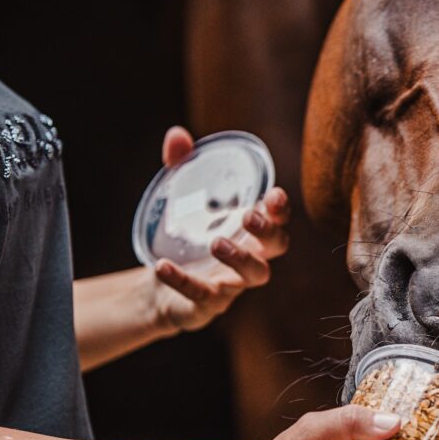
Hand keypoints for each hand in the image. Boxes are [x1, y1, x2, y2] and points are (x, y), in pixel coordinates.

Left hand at [152, 126, 290, 332]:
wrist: (158, 284)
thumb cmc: (184, 236)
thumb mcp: (181, 198)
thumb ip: (182, 166)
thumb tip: (178, 135)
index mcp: (250, 232)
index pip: (278, 220)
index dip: (280, 210)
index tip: (274, 195)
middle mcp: (251, 257)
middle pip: (277, 247)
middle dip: (268, 231)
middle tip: (248, 216)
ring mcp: (232, 283)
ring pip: (255, 275)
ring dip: (240, 258)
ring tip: (215, 242)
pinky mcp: (208, 304)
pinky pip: (204, 296)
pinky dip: (184, 281)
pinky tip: (162, 267)